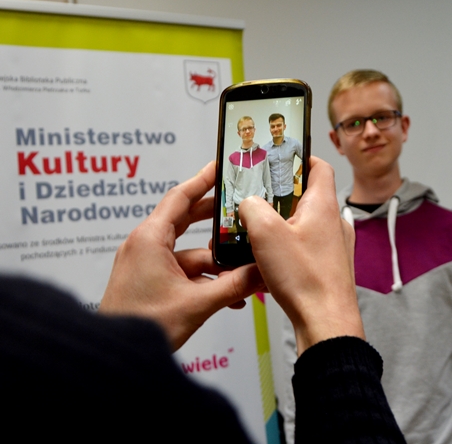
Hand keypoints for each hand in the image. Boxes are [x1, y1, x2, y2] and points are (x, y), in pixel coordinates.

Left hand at [99, 162, 265, 350]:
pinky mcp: (149, 282)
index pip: (180, 197)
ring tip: (246, 273)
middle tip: (241, 208)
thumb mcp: (197, 303)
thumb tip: (263, 271)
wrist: (114, 358)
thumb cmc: (140, 326)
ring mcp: (146, 265)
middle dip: (217, 219)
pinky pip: (183, 272)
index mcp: (150, 239)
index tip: (221, 168)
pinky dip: (205, 280)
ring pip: (190, 253)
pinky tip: (230, 297)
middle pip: (186, 220)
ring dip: (217, 263)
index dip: (203, 180)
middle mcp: (146, 246)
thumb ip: (235, 285)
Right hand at [238, 156, 363, 354]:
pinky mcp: (329, 267)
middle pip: (308, 195)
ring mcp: (334, 246)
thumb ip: (252, 207)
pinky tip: (270, 259)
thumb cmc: (306, 280)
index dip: (300, 157)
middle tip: (259, 197)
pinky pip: (307, 246)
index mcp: (324, 205)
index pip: (318, 166)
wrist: (327, 322)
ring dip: (284, 222)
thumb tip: (248, 202)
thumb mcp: (266, 233)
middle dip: (282, 194)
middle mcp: (334, 222)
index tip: (279, 157)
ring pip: (306, 222)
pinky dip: (289, 246)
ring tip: (260, 230)